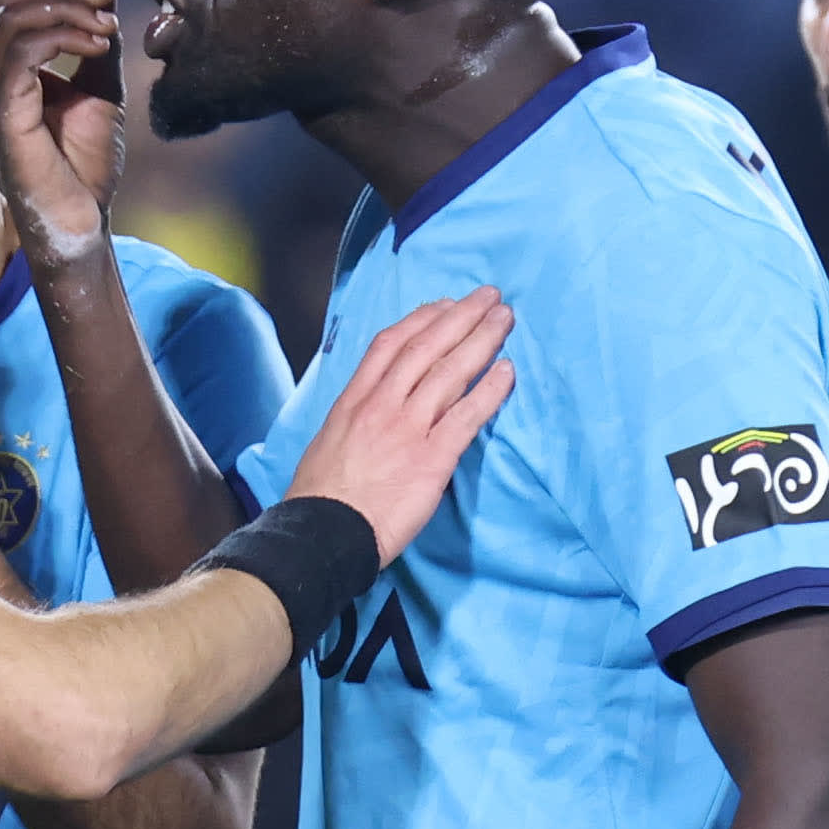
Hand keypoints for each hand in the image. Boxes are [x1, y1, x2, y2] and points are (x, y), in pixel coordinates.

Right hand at [0, 0, 125, 275]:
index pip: (13, 1)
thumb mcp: (98, 89)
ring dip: (67, 9)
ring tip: (106, 25)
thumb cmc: (84, 164)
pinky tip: (98, 45)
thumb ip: (93, 44)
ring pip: (11, 17)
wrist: (81, 218)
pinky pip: (22, 51)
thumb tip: (103, 1)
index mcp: (0, 71)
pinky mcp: (0, 113)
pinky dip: (65, 36)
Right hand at [284, 288, 513, 563]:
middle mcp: (383, 405)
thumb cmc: (321, 497)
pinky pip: (467, 415)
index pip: (391, 344)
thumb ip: (356, 418)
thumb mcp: (329, 440)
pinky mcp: (432, 458)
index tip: (445, 305)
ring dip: (482, 340)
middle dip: (461, 316)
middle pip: (427, 347)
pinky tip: (507, 371)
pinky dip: (489, 390)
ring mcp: (409, 428)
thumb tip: (375, 411)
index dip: (423, 319)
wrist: (324, 532)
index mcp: (355, 399)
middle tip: (489, 296)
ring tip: (505, 319)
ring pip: (450, 372)